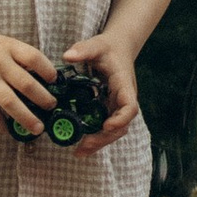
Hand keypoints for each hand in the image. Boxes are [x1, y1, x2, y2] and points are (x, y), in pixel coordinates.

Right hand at [0, 27, 58, 132]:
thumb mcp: (2, 44)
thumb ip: (19, 58)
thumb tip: (43, 76)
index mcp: (9, 48)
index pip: (34, 58)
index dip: (48, 70)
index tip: (55, 81)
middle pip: (26, 84)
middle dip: (43, 98)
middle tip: (52, 107)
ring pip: (11, 102)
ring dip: (27, 117)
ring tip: (38, 128)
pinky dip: (2, 125)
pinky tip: (10, 131)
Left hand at [62, 31, 139, 150]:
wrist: (118, 49)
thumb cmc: (108, 48)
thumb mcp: (96, 45)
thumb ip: (83, 49)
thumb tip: (67, 56)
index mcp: (124, 85)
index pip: (130, 106)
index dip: (120, 119)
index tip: (106, 125)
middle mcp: (123, 99)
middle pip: (121, 125)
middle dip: (104, 138)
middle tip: (84, 146)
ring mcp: (116, 106)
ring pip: (114, 131)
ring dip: (99, 142)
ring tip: (80, 152)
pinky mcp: (109, 109)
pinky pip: (105, 128)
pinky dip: (95, 138)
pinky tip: (81, 147)